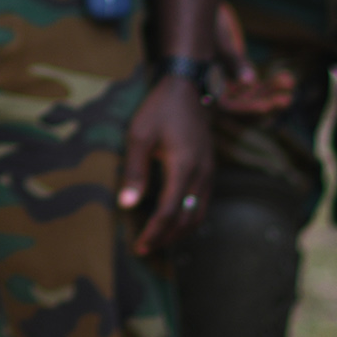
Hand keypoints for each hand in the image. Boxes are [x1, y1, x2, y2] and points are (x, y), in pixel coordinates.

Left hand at [119, 74, 213, 255]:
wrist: (187, 87)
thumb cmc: (159, 109)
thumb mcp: (139, 135)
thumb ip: (134, 171)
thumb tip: (127, 205)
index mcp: (183, 166)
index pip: (169, 211)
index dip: (154, 233)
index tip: (140, 247)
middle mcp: (202, 173)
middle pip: (188, 219)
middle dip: (167, 238)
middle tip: (147, 249)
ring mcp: (209, 171)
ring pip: (200, 214)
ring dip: (181, 232)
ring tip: (160, 240)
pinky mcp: (210, 168)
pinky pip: (204, 203)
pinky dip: (190, 218)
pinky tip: (175, 220)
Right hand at [209, 6, 294, 117]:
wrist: (200, 17)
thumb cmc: (206, 27)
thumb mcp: (220, 42)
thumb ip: (234, 61)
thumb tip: (251, 81)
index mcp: (202, 85)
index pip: (226, 107)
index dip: (246, 110)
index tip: (267, 106)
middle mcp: (213, 91)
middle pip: (242, 106)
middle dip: (265, 101)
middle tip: (287, 98)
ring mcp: (225, 89)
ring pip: (250, 98)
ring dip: (271, 92)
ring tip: (290, 82)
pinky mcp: (235, 82)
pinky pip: (254, 89)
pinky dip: (269, 85)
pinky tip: (288, 78)